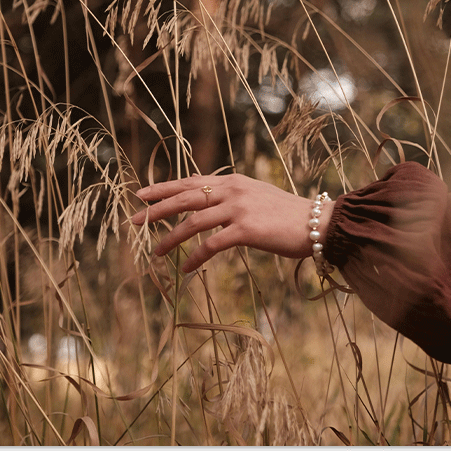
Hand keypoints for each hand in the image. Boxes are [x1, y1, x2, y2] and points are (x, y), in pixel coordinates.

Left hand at [131, 173, 333, 272]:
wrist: (317, 224)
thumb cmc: (288, 214)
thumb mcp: (256, 195)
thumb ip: (231, 194)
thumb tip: (205, 194)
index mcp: (233, 180)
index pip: (190, 181)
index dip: (164, 188)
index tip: (141, 195)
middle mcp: (233, 190)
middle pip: (185, 197)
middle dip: (156, 210)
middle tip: (133, 221)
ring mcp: (239, 208)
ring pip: (193, 222)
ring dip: (171, 238)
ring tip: (155, 252)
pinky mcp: (246, 230)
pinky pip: (212, 245)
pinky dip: (195, 258)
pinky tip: (186, 270)